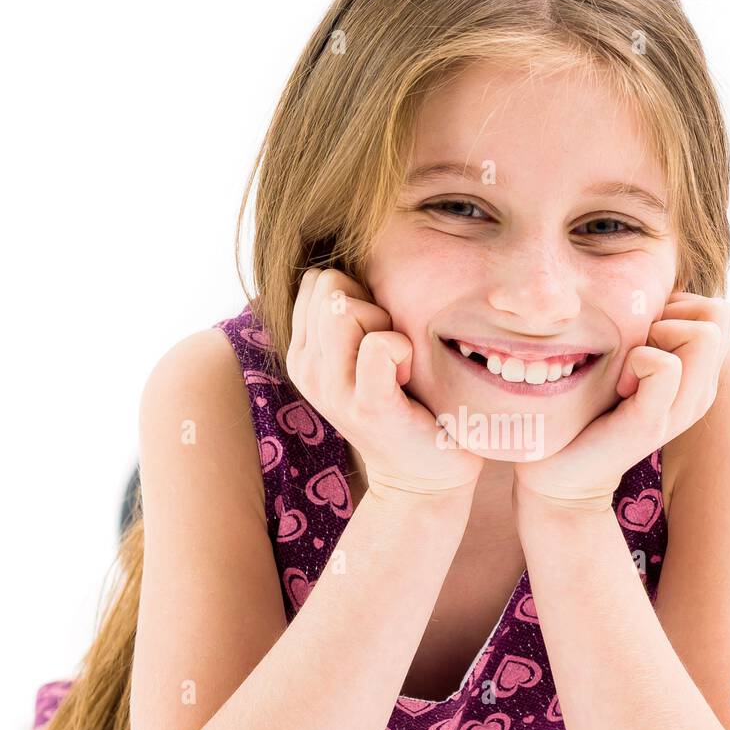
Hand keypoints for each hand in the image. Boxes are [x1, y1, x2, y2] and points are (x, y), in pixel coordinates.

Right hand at [285, 267, 483, 498]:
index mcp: (303, 350)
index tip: (378, 334)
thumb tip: (358, 258)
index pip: (318, 280)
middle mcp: (306, 368)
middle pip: (331, 287)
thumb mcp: (368, 348)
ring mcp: (332, 389)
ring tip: (401, 368)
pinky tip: (408, 377)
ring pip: (348, 310)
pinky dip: (400, 351)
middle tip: (393, 354)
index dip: (357, 293)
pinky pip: (378, 347)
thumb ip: (353, 309)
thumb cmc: (407, 398)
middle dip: (370, 306)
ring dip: (389, 328)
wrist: (425, 471)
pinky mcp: (368, 407)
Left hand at [512, 292, 729, 508]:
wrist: (562, 470)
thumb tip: (657, 286)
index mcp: (699, 373)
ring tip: (626, 370)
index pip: (719, 308)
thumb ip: (651, 326)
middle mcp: (701, 391)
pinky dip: (637, 361)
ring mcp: (682, 408)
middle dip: (671, 316)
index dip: (676, 307)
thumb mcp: (627, 356)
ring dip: (654, 336)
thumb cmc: (589, 406)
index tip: (640, 338)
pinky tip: (618, 385)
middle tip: (633, 350)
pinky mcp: (653, 423)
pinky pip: (665, 365)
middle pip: (719, 313)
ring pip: (703, 333)